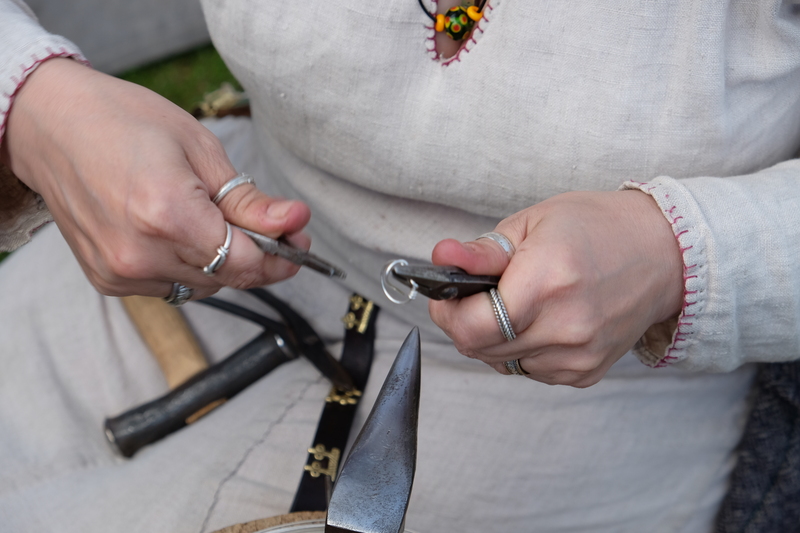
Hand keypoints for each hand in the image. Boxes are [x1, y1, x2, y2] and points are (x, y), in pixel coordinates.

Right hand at [1, 58, 309, 298]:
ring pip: (203, 286)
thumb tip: (295, 223)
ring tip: (214, 220)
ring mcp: (120, 271)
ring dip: (222, 263)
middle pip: (228, 277)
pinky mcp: (108, 279)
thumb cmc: (125, 123)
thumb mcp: (200, 148)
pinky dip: (188, 266)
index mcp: (167, 213)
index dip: (280, 257)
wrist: (50, 126)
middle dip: (258, 257)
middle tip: (272, 227)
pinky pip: (170, 285)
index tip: (298, 242)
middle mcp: (140, 253)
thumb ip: (249, 200)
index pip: (246, 262)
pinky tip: (179, 233)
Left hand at [428, 190, 683, 386]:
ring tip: (518, 303)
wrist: (664, 254)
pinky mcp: (585, 373)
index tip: (448, 295)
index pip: (471, 327)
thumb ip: (481, 251)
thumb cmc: (597, 228)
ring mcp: (578, 355)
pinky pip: (531, 371)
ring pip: (502, 363)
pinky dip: (524, 349)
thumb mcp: (534, 222)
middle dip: (467, 321)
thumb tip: (440, 258)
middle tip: (480, 294)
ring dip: (495, 338)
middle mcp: (565, 327)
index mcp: (547, 282)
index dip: (448, 312)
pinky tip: (542, 320)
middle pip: (481, 348)